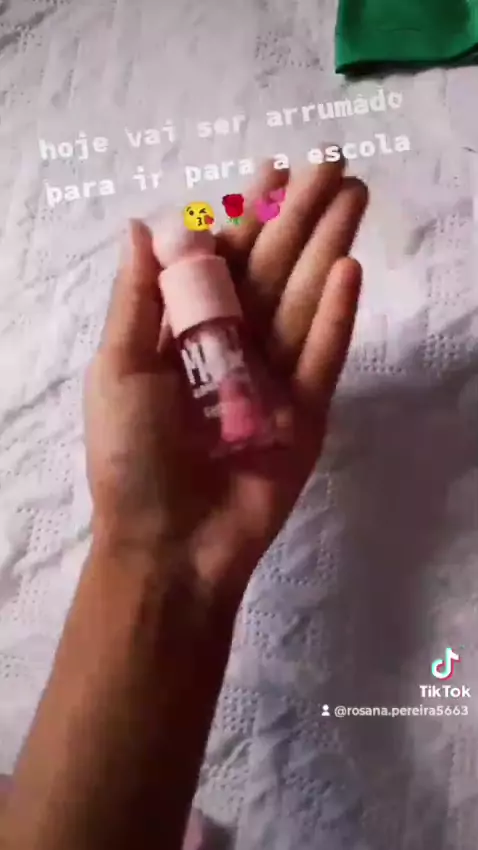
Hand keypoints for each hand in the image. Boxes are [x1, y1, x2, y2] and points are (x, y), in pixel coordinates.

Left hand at [84, 156, 367, 600]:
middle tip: (332, 163)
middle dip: (301, 217)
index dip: (247, 214)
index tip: (270, 169)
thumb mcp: (118, 370)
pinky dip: (336, 316)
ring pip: (304, 301)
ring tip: (354, 196)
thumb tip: (142, 225)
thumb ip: (137, 300)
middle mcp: (234, 348)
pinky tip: (348, 269)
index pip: (223, 261)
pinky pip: (323, 357)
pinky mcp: (306, 414)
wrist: (168, 545)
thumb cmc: (131, 457)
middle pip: (272, 270)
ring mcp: (274, 379)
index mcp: (186, 335)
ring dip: (328, 248)